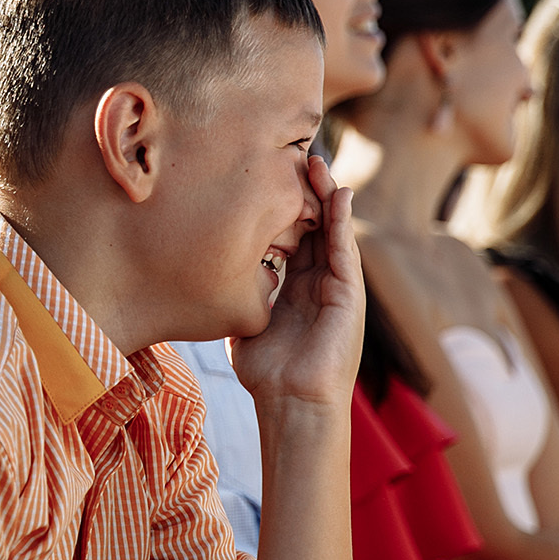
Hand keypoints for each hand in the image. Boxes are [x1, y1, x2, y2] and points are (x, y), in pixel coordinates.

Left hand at [230, 155, 363, 410]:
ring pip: (333, 231)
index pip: (292, 237)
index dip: (281, 207)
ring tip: (316, 162)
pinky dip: (342, 221)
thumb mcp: (244, 325)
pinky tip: (338, 194)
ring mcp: (337, 288)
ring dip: (326, 196)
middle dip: (304, 192)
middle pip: (314, 226)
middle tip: (291, 156)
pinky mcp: (350, 295)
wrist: (292, 404)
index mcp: (295, 288)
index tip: (264, 176)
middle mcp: (318, 283)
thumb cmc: (266, 373)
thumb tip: (209, 279)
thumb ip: (238, 299)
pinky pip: (346, 250)